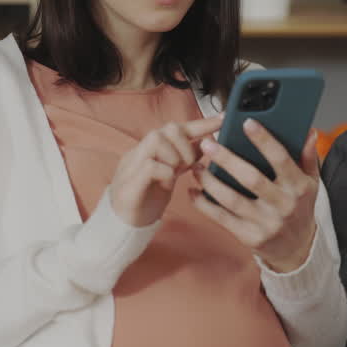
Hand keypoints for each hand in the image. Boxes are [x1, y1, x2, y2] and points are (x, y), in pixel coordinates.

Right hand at [108, 116, 223, 226]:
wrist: (122, 226)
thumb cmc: (147, 199)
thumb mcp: (172, 175)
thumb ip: (184, 159)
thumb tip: (205, 144)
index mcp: (151, 150)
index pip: (178, 128)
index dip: (201, 123)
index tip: (223, 119)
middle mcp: (140, 152)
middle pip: (167, 128)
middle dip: (186, 144)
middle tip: (188, 164)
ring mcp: (132, 166)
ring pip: (156, 139)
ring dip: (175, 156)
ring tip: (176, 173)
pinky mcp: (128, 184)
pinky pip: (150, 166)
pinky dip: (165, 171)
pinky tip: (168, 182)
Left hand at [192, 119, 319, 272]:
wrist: (297, 248)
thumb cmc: (300, 208)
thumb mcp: (311, 183)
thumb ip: (308, 157)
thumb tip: (309, 132)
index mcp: (298, 187)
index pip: (281, 159)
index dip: (264, 140)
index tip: (247, 123)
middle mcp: (283, 205)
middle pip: (251, 179)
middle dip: (227, 159)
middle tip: (208, 144)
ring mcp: (265, 223)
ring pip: (232, 200)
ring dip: (211, 182)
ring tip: (197, 166)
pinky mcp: (249, 237)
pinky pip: (222, 219)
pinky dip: (204, 205)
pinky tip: (194, 191)